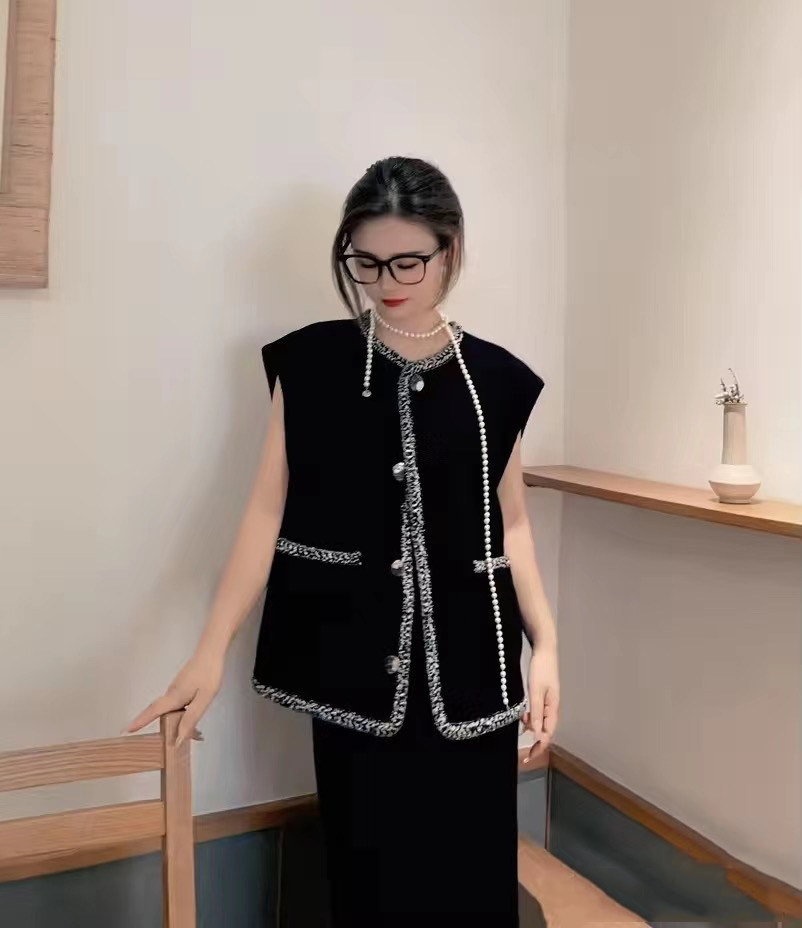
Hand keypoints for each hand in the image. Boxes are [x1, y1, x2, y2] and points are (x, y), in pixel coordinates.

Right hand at [124, 647, 223, 746]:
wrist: (212, 651)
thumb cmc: (209, 675)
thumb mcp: (203, 699)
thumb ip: (191, 718)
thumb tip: (179, 738)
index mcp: (174, 697)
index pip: (153, 711)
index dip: (140, 721)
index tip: (127, 729)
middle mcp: (171, 692)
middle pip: (159, 711)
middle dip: (157, 725)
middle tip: (164, 740)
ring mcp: (176, 687)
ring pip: (168, 707)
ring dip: (171, 720)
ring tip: (185, 734)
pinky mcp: (181, 685)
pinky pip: (175, 702)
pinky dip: (178, 712)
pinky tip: (189, 717)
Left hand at [520, 645, 559, 764]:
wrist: (544, 651)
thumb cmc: (541, 669)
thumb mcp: (535, 692)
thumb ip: (536, 713)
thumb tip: (536, 734)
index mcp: (553, 708)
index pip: (547, 734)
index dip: (539, 748)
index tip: (529, 758)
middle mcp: (553, 708)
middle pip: (545, 732)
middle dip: (535, 743)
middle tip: (524, 755)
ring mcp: (549, 703)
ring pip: (540, 723)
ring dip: (531, 728)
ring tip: (520, 726)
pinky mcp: (544, 698)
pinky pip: (538, 714)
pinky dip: (530, 718)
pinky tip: (523, 718)